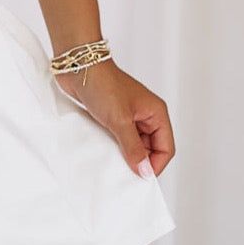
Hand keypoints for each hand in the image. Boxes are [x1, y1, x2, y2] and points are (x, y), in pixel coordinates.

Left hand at [52, 58, 175, 179]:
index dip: (155, 165)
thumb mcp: (120, 120)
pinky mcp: (114, 116)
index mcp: (156, 113)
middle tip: (125, 175)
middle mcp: (146, 115)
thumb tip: (144, 171)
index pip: (166, 148)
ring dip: (126, 155)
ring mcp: (129, 116)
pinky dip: (115, 147)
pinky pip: (120, 138)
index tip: (140, 178)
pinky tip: (105, 153)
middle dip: (140, 161)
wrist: (77, 66)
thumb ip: (133, 148)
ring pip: (135, 144)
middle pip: (151, 148)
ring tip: (114, 164)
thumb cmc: (102, 84)